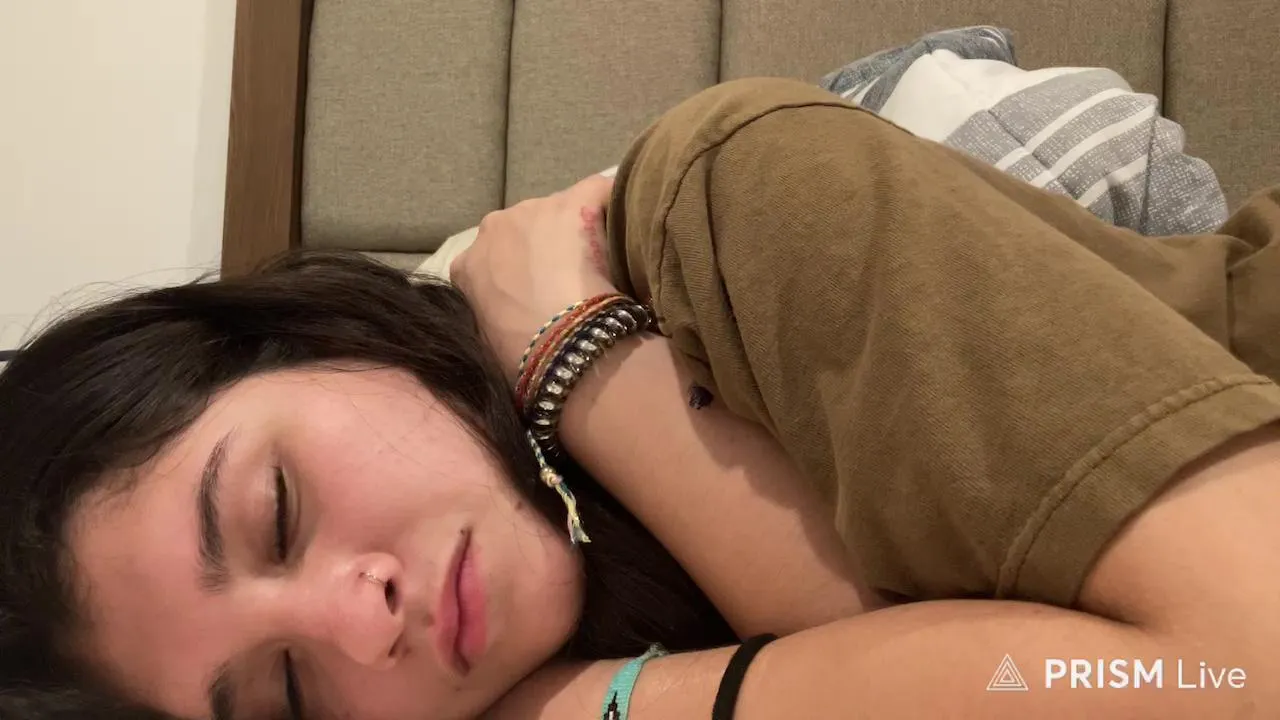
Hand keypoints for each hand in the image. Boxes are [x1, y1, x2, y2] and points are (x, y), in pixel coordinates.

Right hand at [451, 175, 618, 380]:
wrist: (559, 344)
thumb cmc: (521, 358)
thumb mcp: (487, 343)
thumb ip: (490, 320)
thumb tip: (505, 324)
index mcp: (466, 266)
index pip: (493, 260)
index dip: (519, 274)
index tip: (539, 293)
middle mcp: (493, 227)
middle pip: (524, 229)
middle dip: (546, 247)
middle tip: (573, 279)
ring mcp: (533, 210)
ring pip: (559, 211)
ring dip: (575, 232)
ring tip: (601, 263)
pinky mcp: (574, 203)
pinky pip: (598, 191)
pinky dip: (611, 207)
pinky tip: (626, 230)